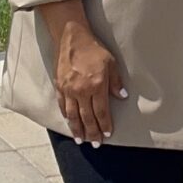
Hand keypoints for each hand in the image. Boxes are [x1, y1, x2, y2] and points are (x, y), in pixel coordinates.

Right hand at [53, 20, 125, 144]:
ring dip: (77, 129)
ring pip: (73, 115)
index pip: (101, 112)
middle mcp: (81, 91)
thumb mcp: (111, 63)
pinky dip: (66, 116)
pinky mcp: (59, 86)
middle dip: (92, 133)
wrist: (72, 38)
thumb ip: (116, 82)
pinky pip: (62, 105)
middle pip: (87, 117)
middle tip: (95, 144)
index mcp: (96, 86)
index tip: (107, 134)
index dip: (104, 125)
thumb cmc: (93, 49)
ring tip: (80, 140)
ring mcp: (68, 89)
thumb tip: (122, 97)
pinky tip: (69, 122)